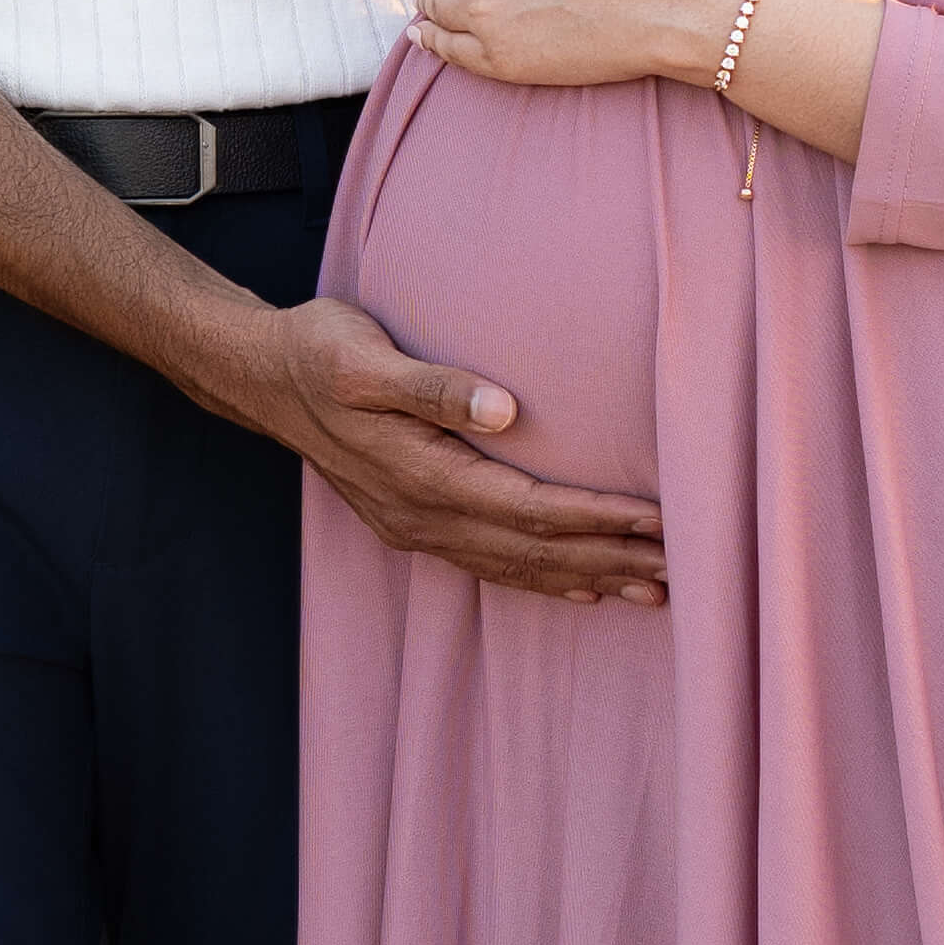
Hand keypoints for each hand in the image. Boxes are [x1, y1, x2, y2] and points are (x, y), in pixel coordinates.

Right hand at [257, 287, 666, 604]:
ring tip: (654, 593)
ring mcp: (416, 525)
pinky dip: (542, 581)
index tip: (659, 521)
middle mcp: (423, 514)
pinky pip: (490, 564)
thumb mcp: (367, 357)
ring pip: (518, 566)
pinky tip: (582, 591)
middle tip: (685, 573)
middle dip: (611, 560)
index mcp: (422, 474)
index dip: (598, 519)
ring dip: (588, 580)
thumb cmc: (319, 350)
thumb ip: (435, 386)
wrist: (258, 376)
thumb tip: (504, 410)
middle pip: (535, 550)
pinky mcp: (412, 522)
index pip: (530, 509)